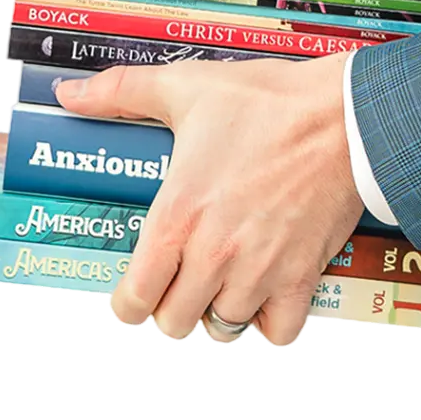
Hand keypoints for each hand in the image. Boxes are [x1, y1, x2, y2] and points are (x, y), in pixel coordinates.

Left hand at [56, 55, 364, 345]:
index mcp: (179, 216)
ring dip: (215, 312)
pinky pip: (277, 333)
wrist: (348, 114)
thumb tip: (72, 96)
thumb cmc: (270, 100)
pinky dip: (267, 325)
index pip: (133, 300)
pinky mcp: (301, 276)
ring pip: (220, 329)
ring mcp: (259, 271)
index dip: (128, 304)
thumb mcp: (189, 85)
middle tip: (179, 283)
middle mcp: (214, 254)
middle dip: (170, 307)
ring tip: (219, 285)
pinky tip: (262, 298)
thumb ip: (123, 92)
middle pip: (173, 323)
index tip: (133, 294)